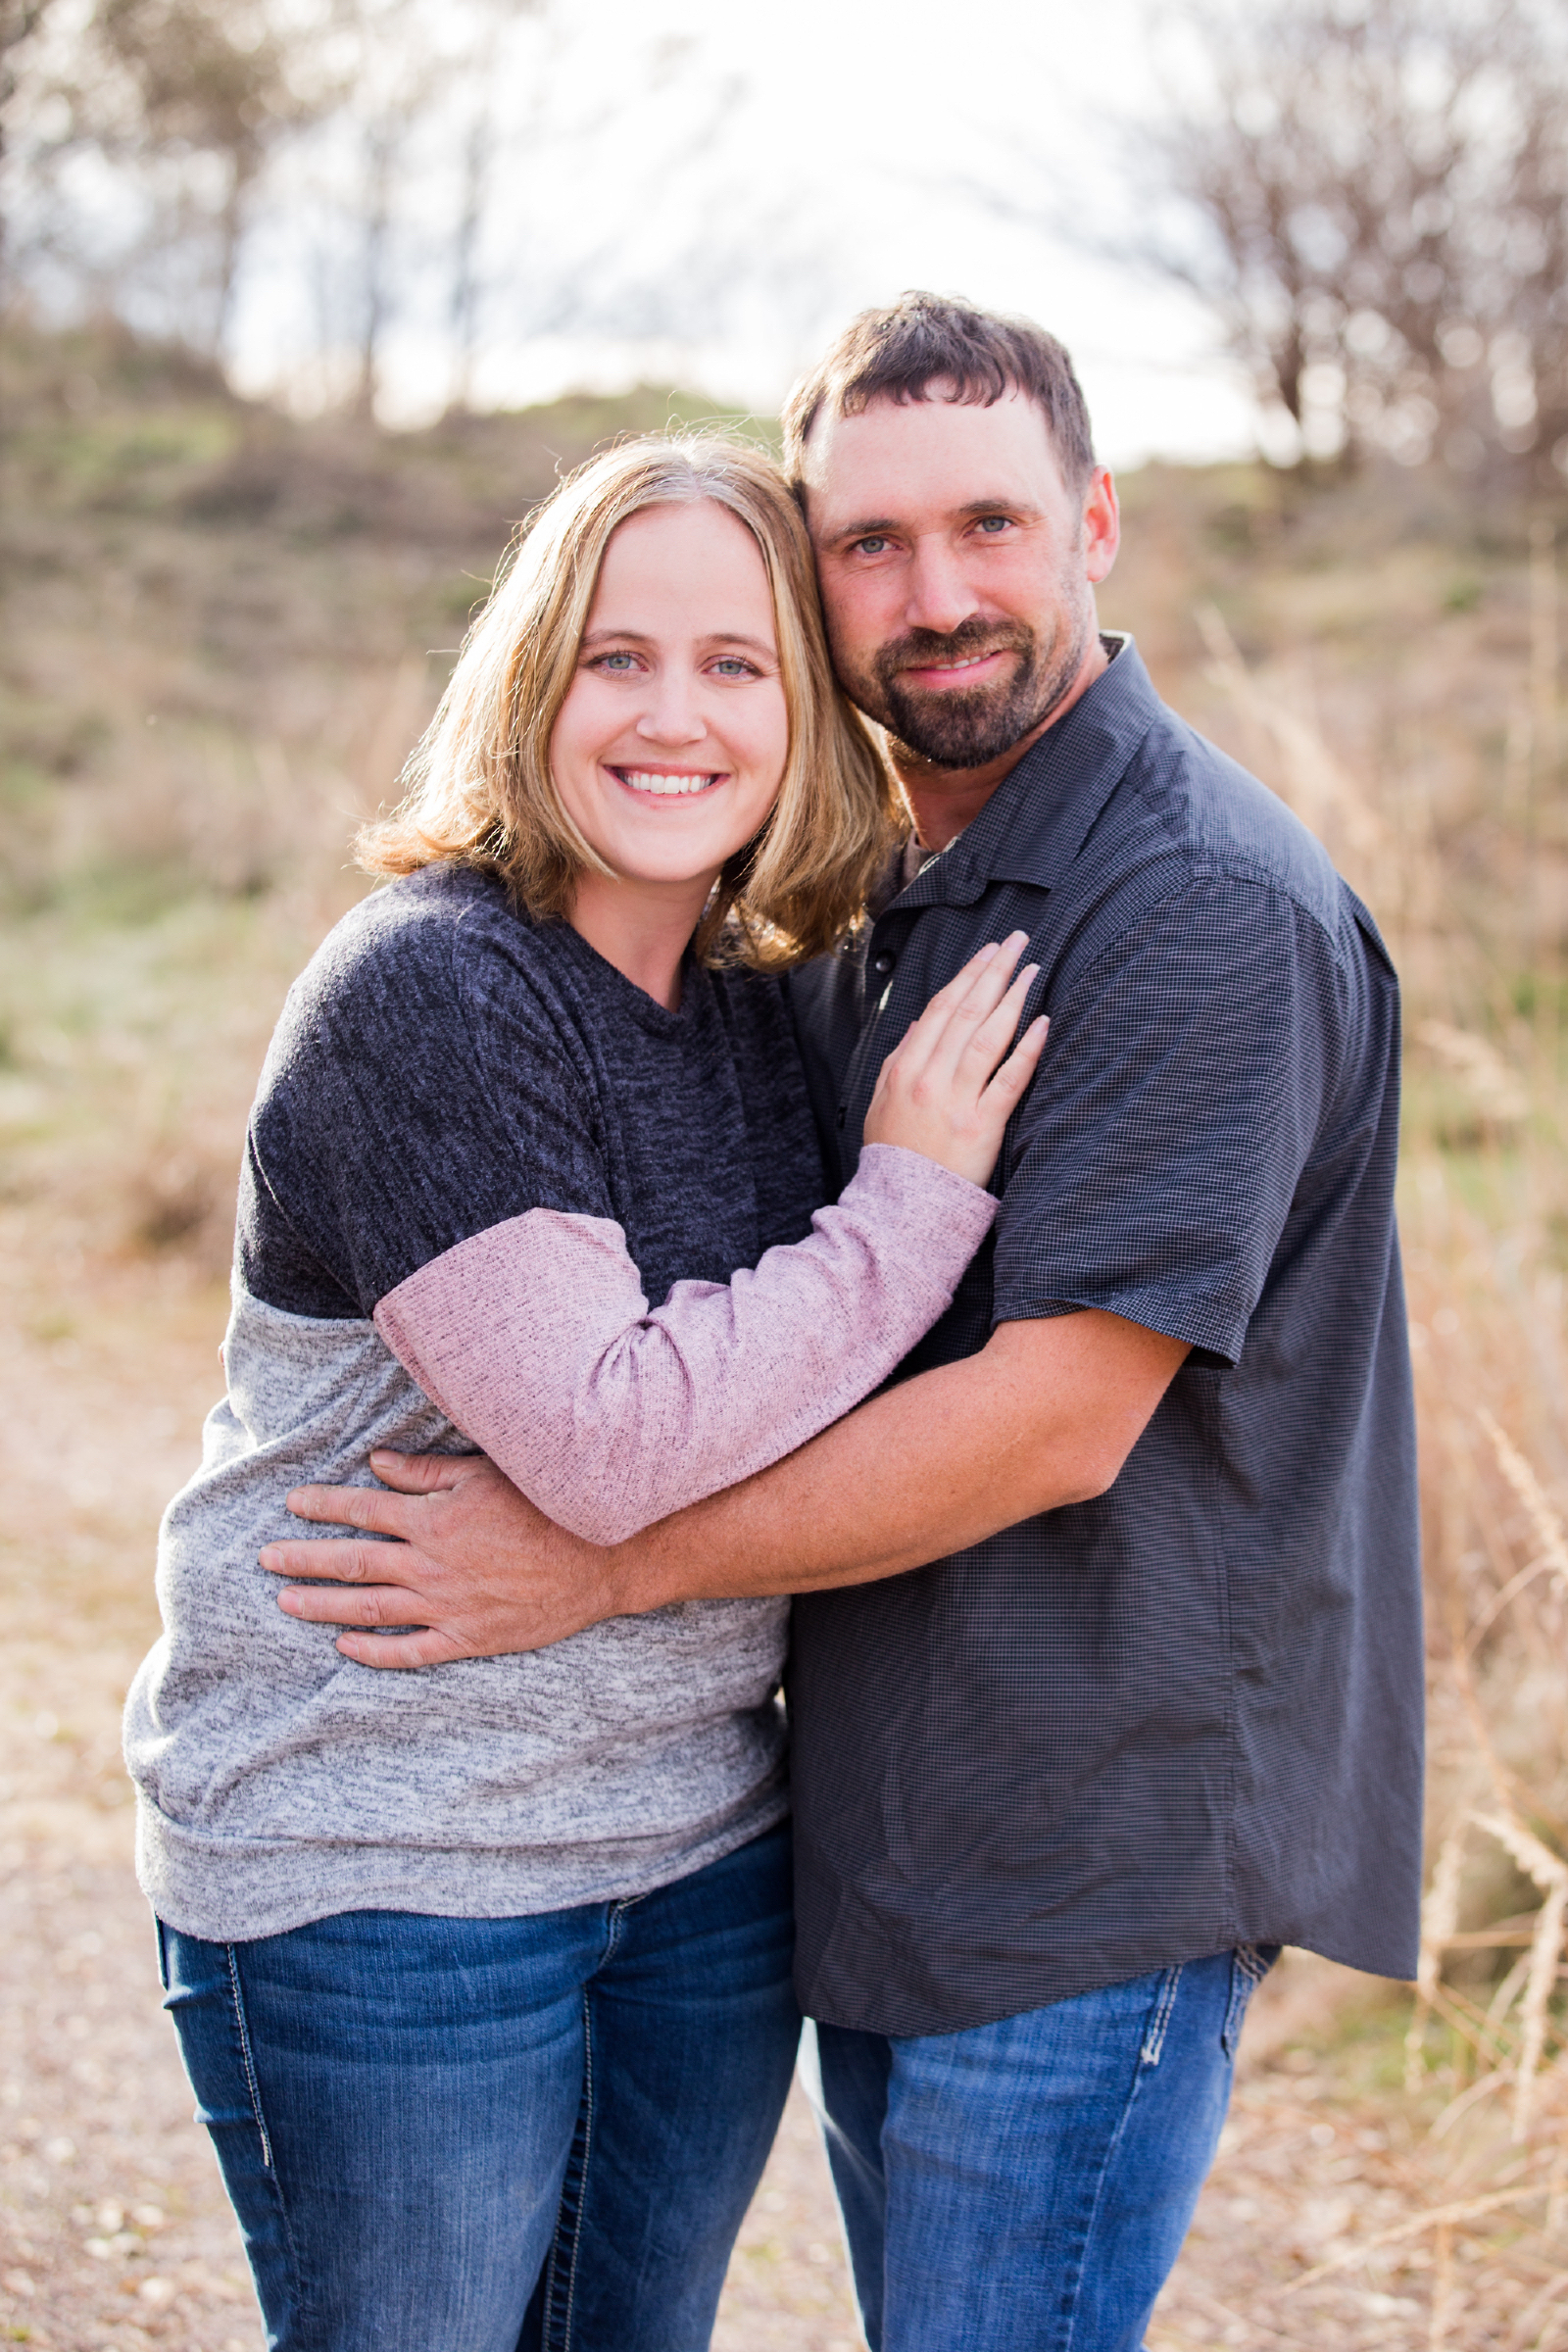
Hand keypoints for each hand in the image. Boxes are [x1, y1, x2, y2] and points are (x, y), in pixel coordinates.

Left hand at [258, 1452, 627, 1666]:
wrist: (601, 1559)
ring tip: (286, 1602)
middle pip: (351, 1563)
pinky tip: (344, 1647)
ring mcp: (446, 1607)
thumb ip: (427, 1475)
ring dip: (321, 1606)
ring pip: (367, 1610)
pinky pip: (409, 1652)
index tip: (291, 1505)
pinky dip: (372, 1652)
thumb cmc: (546, 1507)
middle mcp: (430, 1565)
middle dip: (303, 1559)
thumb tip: (377, 1466)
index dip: (321, 1506)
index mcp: (432, 1519)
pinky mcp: (468, 1640)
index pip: (361, 1511)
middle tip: (265, 1559)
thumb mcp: (486, 1474)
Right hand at [862, 931, 1046, 1185]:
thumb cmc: (894, 1156)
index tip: (988, 952)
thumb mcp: (879, 1103)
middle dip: (994, 972)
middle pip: (967, 1013)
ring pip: (987, 1038)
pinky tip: (1043, 1023)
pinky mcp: (982, 1126)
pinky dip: (1026, 1049)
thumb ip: (898, 1060)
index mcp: (903, 1069)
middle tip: (1018, 942)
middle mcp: (929, 1079)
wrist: (900, 1208)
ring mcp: (956, 1102)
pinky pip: (1009, 1080)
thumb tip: (920, 1023)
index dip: (967, 976)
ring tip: (1033, 971)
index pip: (940, 1009)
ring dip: (1013, 999)